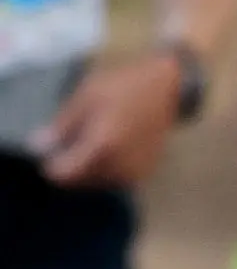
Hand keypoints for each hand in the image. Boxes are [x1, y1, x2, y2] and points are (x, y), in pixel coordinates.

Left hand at [33, 52, 183, 190]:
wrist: (165, 90)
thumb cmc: (124, 86)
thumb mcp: (86, 96)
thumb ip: (62, 125)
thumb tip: (37, 147)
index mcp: (102, 148)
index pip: (66, 175)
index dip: (51, 166)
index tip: (46, 151)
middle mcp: (117, 168)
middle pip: (81, 182)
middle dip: (69, 167)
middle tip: (65, 143)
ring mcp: (132, 174)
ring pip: (98, 182)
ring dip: (87, 170)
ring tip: (85, 143)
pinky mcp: (142, 174)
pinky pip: (114, 179)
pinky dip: (103, 169)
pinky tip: (104, 148)